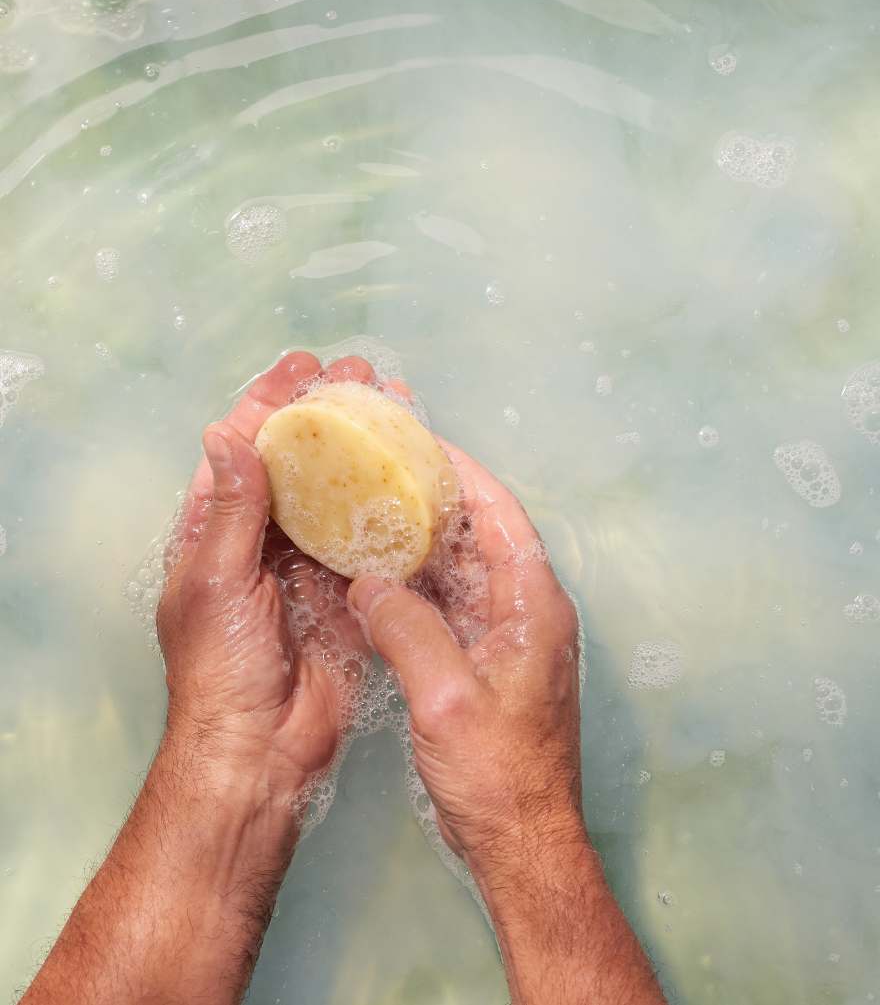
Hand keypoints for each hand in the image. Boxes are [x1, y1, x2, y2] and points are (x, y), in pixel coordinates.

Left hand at [158, 351, 387, 805]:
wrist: (263, 748)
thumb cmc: (222, 670)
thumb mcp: (217, 580)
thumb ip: (230, 508)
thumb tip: (229, 433)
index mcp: (214, 532)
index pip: (241, 449)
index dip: (268, 402)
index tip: (301, 367)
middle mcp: (260, 540)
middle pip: (294, 462)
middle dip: (324, 416)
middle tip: (360, 376)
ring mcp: (304, 565)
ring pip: (333, 494)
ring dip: (359, 452)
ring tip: (391, 409)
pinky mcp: (344, 592)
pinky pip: (365, 538)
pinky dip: (384, 506)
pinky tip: (408, 475)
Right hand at [349, 445, 665, 1004]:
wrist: (523, 843)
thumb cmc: (499, 776)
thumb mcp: (444, 697)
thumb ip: (407, 629)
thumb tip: (369, 582)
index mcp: (534, 606)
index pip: (500, 514)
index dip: (462, 471)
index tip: (421, 439)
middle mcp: (528, 612)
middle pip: (481, 534)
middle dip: (435, 498)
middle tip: (384, 467)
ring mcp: (510, 638)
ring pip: (464, 570)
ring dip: (423, 542)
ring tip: (373, 509)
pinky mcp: (489, 663)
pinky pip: (452, 606)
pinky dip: (418, 586)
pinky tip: (379, 577)